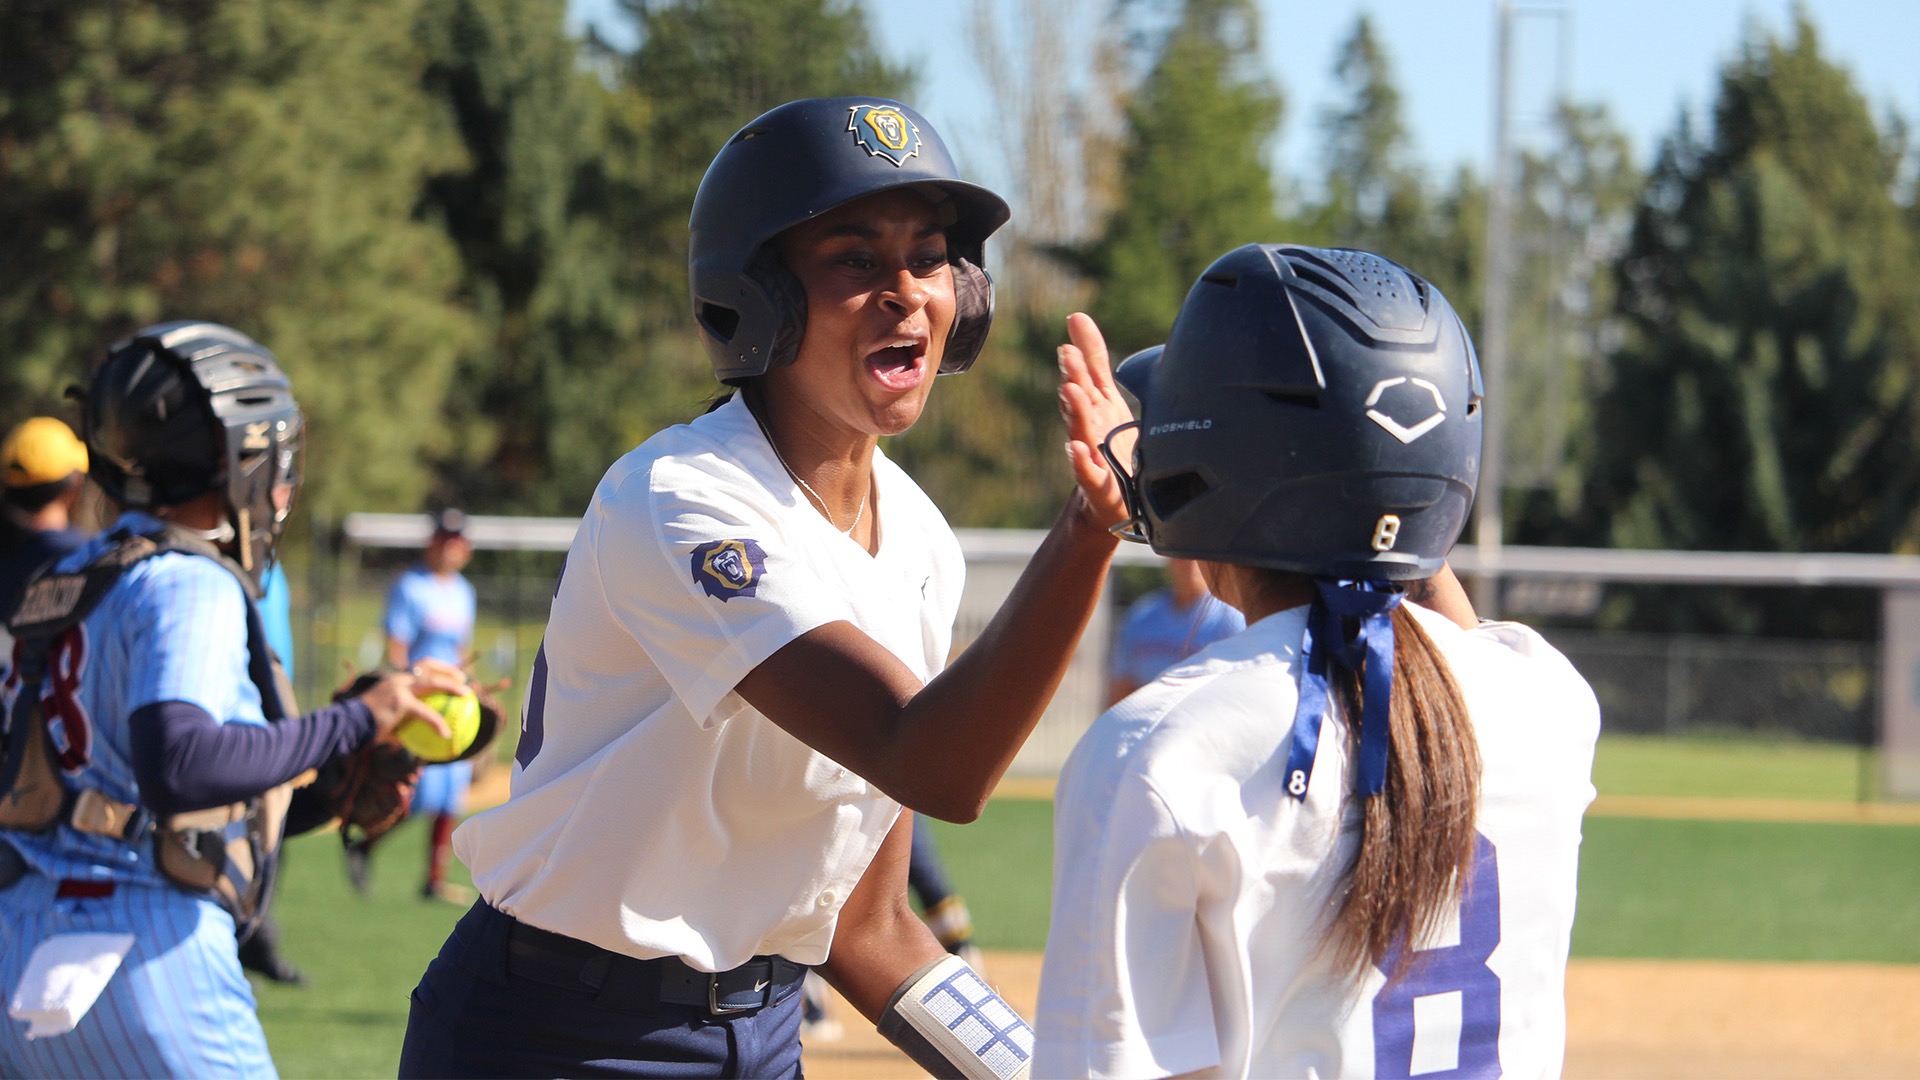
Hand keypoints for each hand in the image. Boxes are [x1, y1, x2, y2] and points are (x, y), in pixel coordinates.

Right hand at [353, 658, 467, 742]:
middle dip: (448, 670)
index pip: (418, 666)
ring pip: (432, 682)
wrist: (348, 726)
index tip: (453, 674)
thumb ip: (400, 728)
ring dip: (452, 687)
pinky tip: (447, 734)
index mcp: (394, 681)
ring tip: (467, 696)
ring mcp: (400, 689)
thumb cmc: (364, 728)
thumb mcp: (384, 724)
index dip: (438, 667)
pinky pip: (426, 713)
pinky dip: (438, 723)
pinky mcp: (401, 703)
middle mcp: (398, 680)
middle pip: (428, 666)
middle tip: (464, 681)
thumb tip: (412, 742)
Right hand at [1057, 312, 1135, 530]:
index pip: (1089, 374)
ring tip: (1070, 390)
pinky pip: (1087, 472)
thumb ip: (1093, 360)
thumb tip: (1076, 317)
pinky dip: (1080, 460)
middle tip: (1068, 354)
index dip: (1083, 352)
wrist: (1111, 500)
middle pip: (1081, 398)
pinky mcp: (1097, 484)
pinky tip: (1076, 447)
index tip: (1074, 327)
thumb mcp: (1106, 398)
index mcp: (1095, 405)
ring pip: (1080, 429)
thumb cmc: (1110, 445)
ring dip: (1074, 409)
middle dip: (1074, 376)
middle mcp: (1089, 426)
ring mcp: (1091, 455)